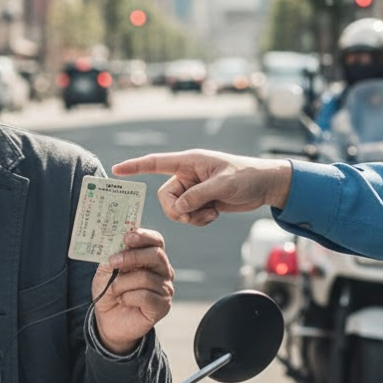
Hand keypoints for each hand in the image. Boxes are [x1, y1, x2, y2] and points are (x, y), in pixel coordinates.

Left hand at [92, 228, 173, 354]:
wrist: (108, 320)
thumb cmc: (110, 290)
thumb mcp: (106, 269)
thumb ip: (113, 254)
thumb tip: (117, 242)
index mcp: (151, 257)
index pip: (156, 241)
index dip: (143, 236)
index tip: (127, 237)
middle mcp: (163, 270)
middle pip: (156, 255)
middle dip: (132, 257)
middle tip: (113, 261)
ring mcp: (165, 288)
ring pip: (146, 278)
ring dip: (122, 283)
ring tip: (114, 290)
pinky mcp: (163, 306)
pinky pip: (146, 296)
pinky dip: (128, 297)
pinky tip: (123, 300)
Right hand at [112, 149, 292, 225]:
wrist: (265, 186)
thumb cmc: (246, 176)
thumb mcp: (223, 185)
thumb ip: (197, 196)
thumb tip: (178, 209)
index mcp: (189, 162)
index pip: (156, 163)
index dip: (135, 166)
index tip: (117, 170)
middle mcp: (187, 175)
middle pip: (165, 197)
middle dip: (178, 211)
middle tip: (197, 214)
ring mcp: (193, 189)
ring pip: (176, 210)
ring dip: (191, 217)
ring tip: (211, 213)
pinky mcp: (200, 201)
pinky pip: (188, 216)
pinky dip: (199, 220)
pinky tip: (214, 214)